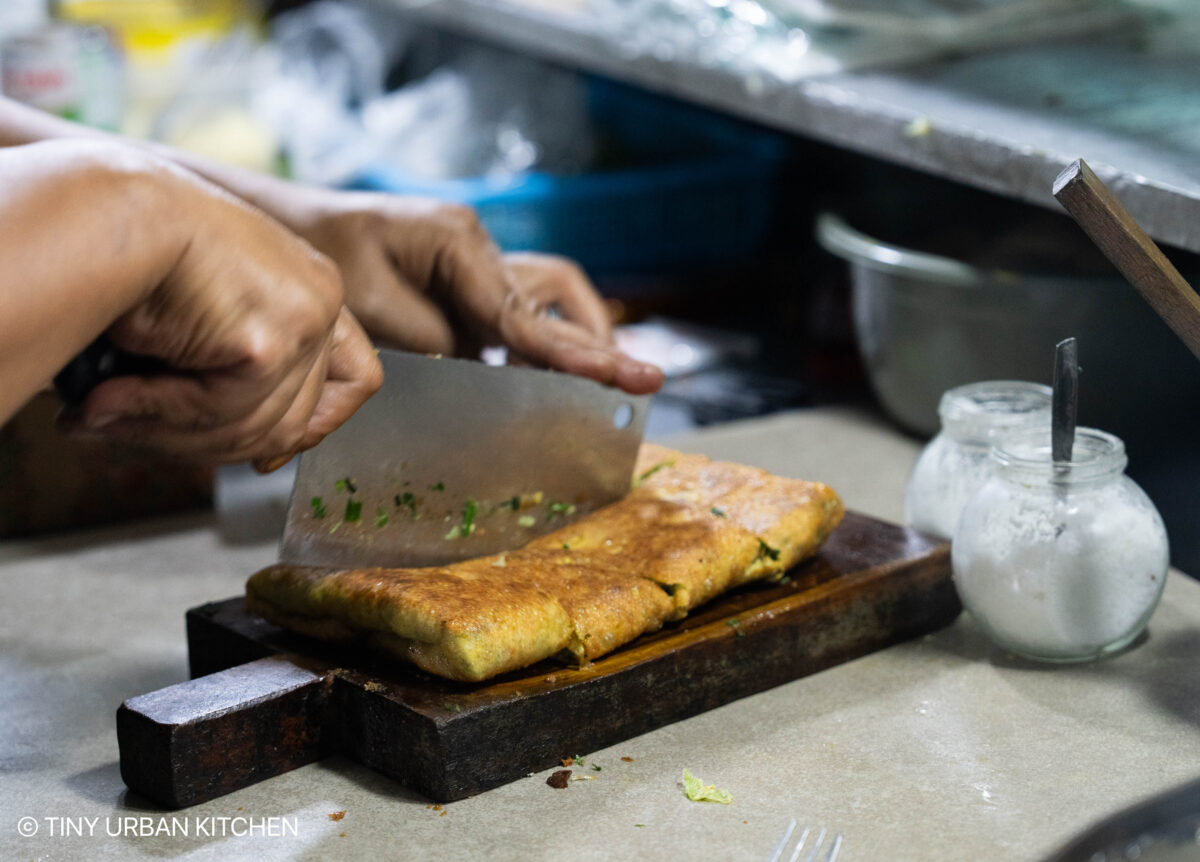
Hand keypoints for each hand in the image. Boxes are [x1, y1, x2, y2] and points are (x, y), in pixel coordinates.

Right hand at [60, 161, 382, 465]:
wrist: (93, 207)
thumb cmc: (128, 251)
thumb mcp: (199, 317)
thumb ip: (229, 376)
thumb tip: (258, 457)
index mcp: (309, 288)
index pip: (354, 376)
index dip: (316, 425)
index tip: (264, 456)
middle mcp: (319, 298)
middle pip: (295, 420)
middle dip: (210, 440)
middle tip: (140, 428)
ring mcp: (304, 318)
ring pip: (256, 428)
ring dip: (172, 433)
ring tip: (105, 414)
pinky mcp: (269, 343)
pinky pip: (219, 413)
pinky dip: (156, 414)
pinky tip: (106, 398)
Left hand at [259, 187, 664, 394]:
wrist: (285, 226)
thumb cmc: (316, 254)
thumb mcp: (367, 304)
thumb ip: (432, 339)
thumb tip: (480, 367)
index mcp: (458, 241)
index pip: (527, 314)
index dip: (574, 354)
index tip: (623, 380)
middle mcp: (478, 248)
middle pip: (561, 293)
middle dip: (594, 341)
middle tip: (638, 384)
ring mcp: (474, 265)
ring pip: (547, 302)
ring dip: (571, 342)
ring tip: (594, 389)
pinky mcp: (463, 285)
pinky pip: (514, 317)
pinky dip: (532, 349)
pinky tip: (534, 383)